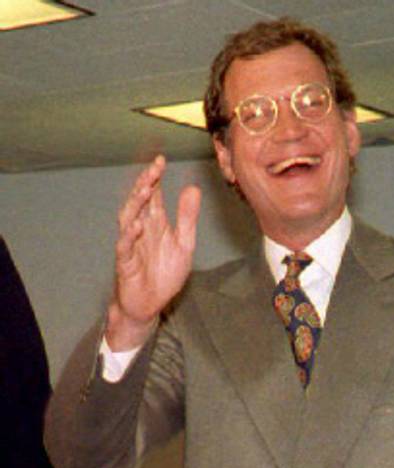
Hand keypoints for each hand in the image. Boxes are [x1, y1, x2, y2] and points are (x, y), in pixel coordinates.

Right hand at [107, 155, 200, 349]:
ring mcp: (131, 245)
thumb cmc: (164, 273)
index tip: (161, 160)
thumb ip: (187, 218)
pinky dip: (129, 235)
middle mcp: (141, 230)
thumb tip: (192, 188)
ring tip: (144, 190)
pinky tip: (136, 225)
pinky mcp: (125, 263)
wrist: (151, 304)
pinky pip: (124, 247)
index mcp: (155, 224)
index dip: (154, 178)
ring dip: (135, 205)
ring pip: (127, 219)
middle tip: (153, 169)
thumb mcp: (184, 244)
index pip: (153, 196)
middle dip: (145, 185)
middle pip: (139, 203)